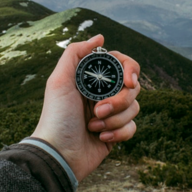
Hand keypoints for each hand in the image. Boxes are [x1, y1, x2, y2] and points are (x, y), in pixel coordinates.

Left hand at [31, 34, 140, 180]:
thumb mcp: (59, 81)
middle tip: (98, 110)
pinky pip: (132, 127)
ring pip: (134, 108)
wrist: (58, 154)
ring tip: (93, 127)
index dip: (130, 70)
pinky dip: (118, 133)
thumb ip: (76, 53)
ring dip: (114, 119)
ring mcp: (111, 114)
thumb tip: (100, 37)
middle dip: (118, 101)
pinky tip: (101, 138)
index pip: (122, 65)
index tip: (129, 81)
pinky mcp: (116, 133)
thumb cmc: (56, 117)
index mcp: (92, 79)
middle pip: (133, 87)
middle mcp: (103, 94)